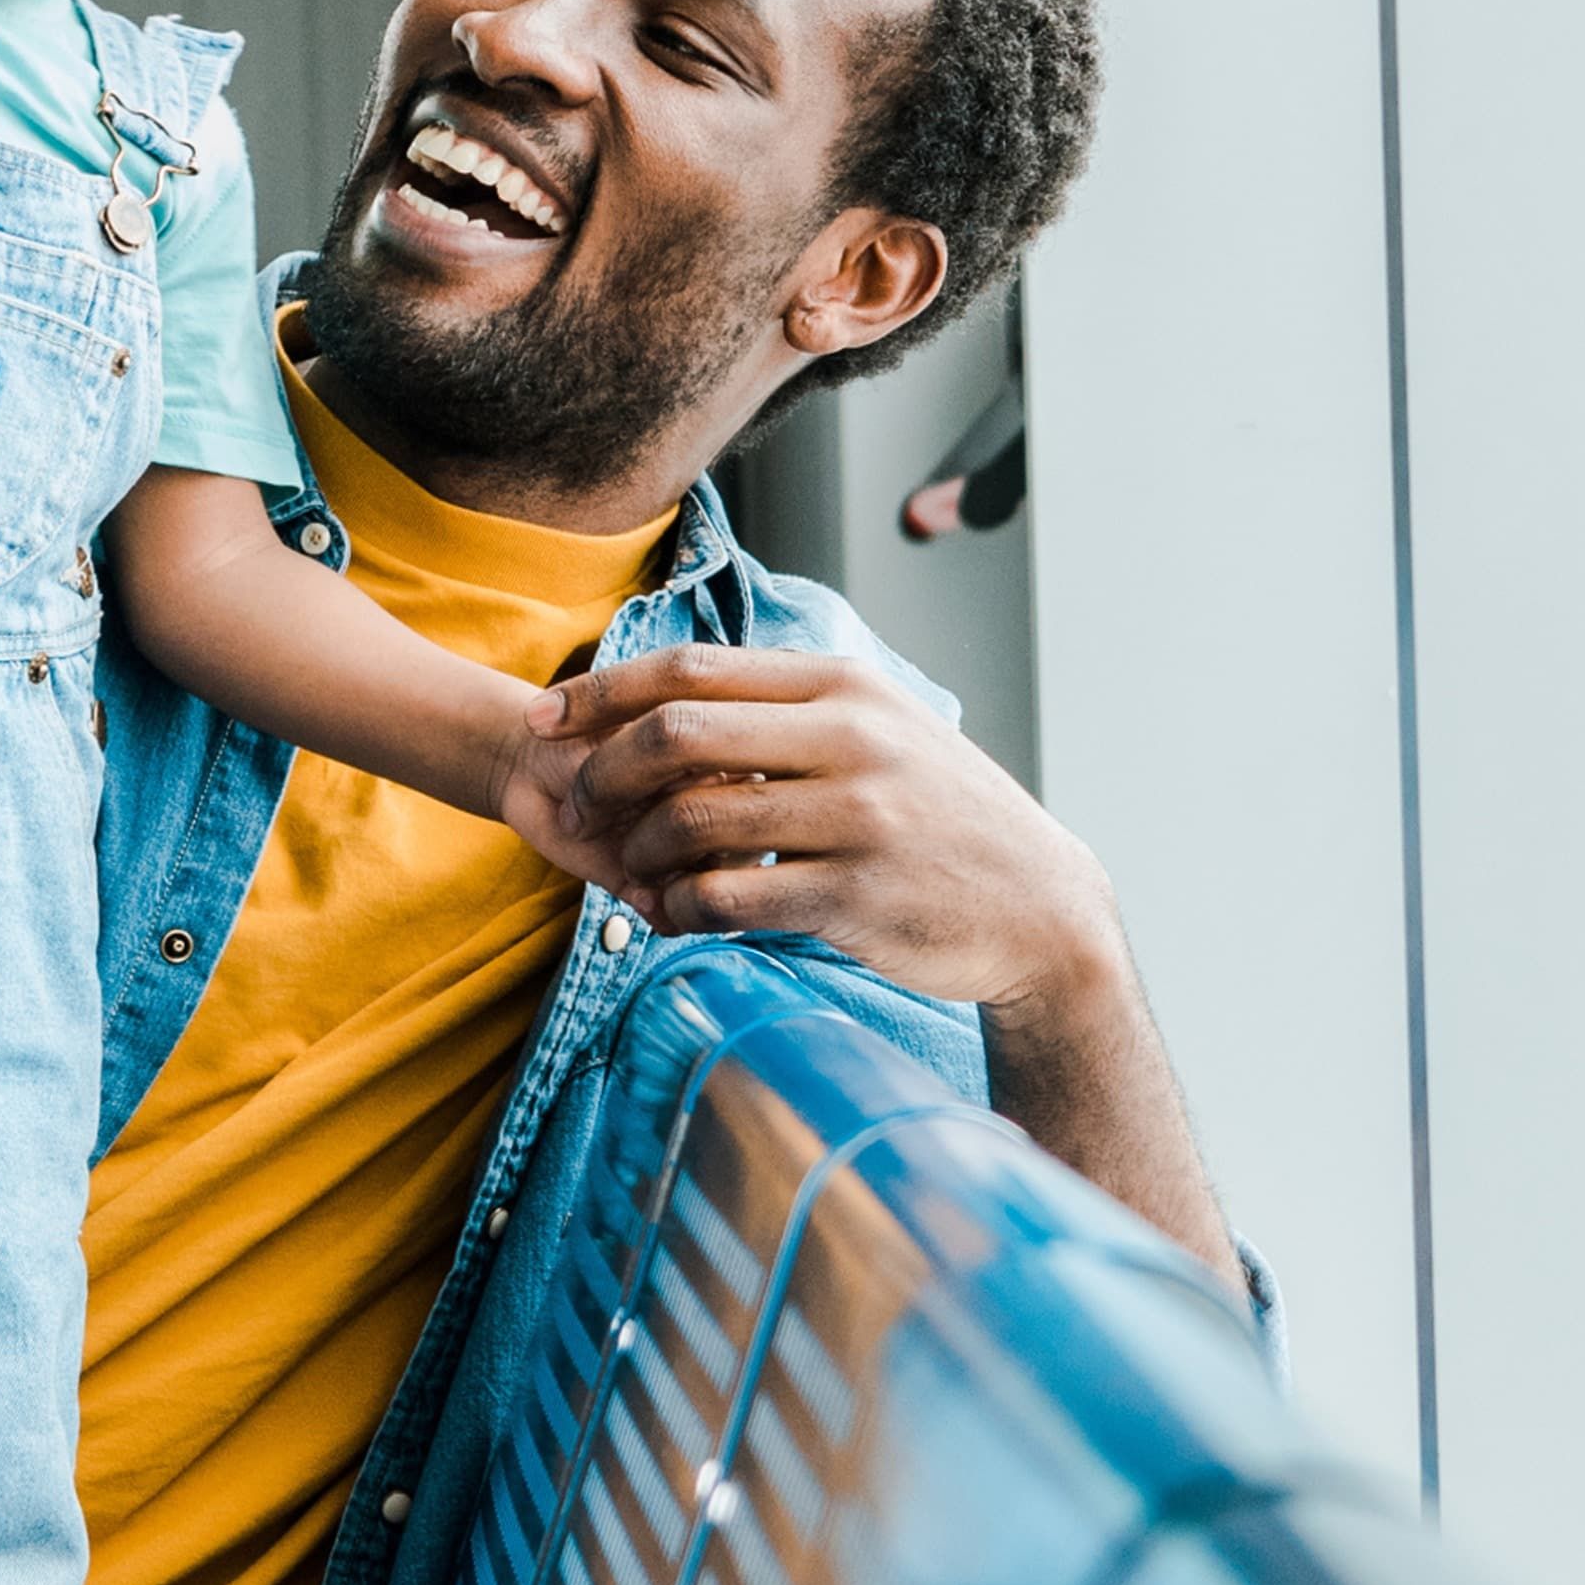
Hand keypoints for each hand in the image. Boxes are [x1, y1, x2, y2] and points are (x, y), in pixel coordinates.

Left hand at [521, 643, 1115, 1007]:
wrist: (1037, 907)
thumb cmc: (942, 819)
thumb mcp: (885, 731)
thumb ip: (794, 708)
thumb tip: (684, 692)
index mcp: (844, 687)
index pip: (691, 668)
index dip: (601, 690)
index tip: (547, 718)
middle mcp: (849, 740)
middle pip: (676, 733)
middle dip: (603, 769)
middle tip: (579, 804)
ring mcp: (855, 819)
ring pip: (692, 820)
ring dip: (638, 851)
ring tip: (633, 872)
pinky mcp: (853, 897)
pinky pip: (728, 899)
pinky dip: (681, 910)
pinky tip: (678, 916)